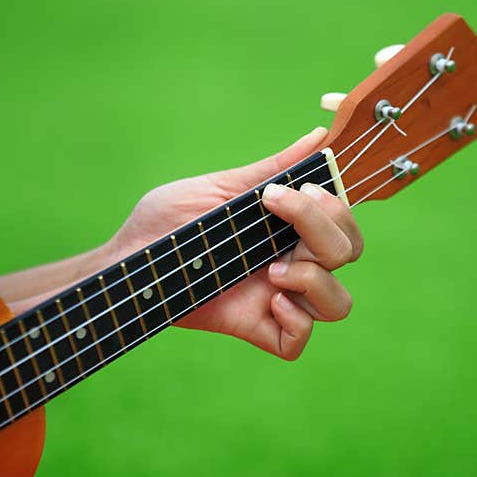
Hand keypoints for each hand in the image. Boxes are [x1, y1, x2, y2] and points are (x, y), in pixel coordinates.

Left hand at [106, 127, 362, 359]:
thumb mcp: (222, 187)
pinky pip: (300, 340)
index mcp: (288, 228)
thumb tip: (319, 136)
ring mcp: (277, 297)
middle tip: (278, 222)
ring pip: (338, 304)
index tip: (295, 191)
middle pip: (349, 254)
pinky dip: (297, 322)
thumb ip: (272, 169)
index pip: (344, 223)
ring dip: (316, 280)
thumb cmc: (167, 221)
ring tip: (273, 272)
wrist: (127, 260)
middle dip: (326, 232)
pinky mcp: (257, 328)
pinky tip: (270, 301)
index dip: (336, 209)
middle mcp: (291, 261)